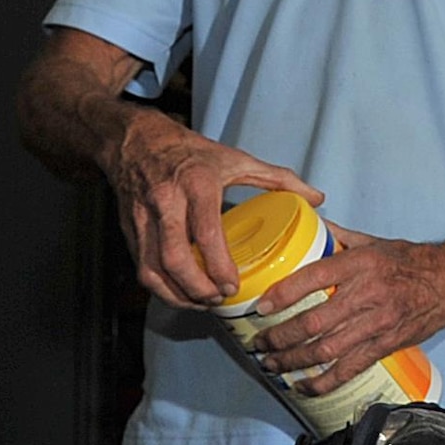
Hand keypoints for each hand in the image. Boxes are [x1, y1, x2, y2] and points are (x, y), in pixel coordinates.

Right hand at [109, 109, 323, 309]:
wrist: (138, 142)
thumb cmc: (191, 152)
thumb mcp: (237, 159)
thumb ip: (278, 178)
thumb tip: (317, 198)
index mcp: (196, 183)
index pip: (205, 233)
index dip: (219, 266)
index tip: (233, 285)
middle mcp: (166, 201)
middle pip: (174, 258)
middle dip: (197, 288)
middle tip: (219, 299)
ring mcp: (142, 217)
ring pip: (152, 268)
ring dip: (177, 294)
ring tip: (202, 302)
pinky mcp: (128, 229)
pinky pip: (141, 267)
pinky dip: (160, 287)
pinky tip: (180, 293)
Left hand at [250, 224, 444, 391]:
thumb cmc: (411, 261)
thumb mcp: (374, 242)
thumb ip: (339, 237)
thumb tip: (307, 227)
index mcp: (361, 263)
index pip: (313, 278)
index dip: (283, 295)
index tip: (262, 307)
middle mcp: (367, 293)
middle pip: (313, 321)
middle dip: (279, 336)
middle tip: (258, 342)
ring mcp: (377, 323)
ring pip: (326, 349)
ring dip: (293, 360)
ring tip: (272, 363)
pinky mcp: (386, 344)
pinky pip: (349, 368)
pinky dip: (323, 381)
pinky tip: (303, 385)